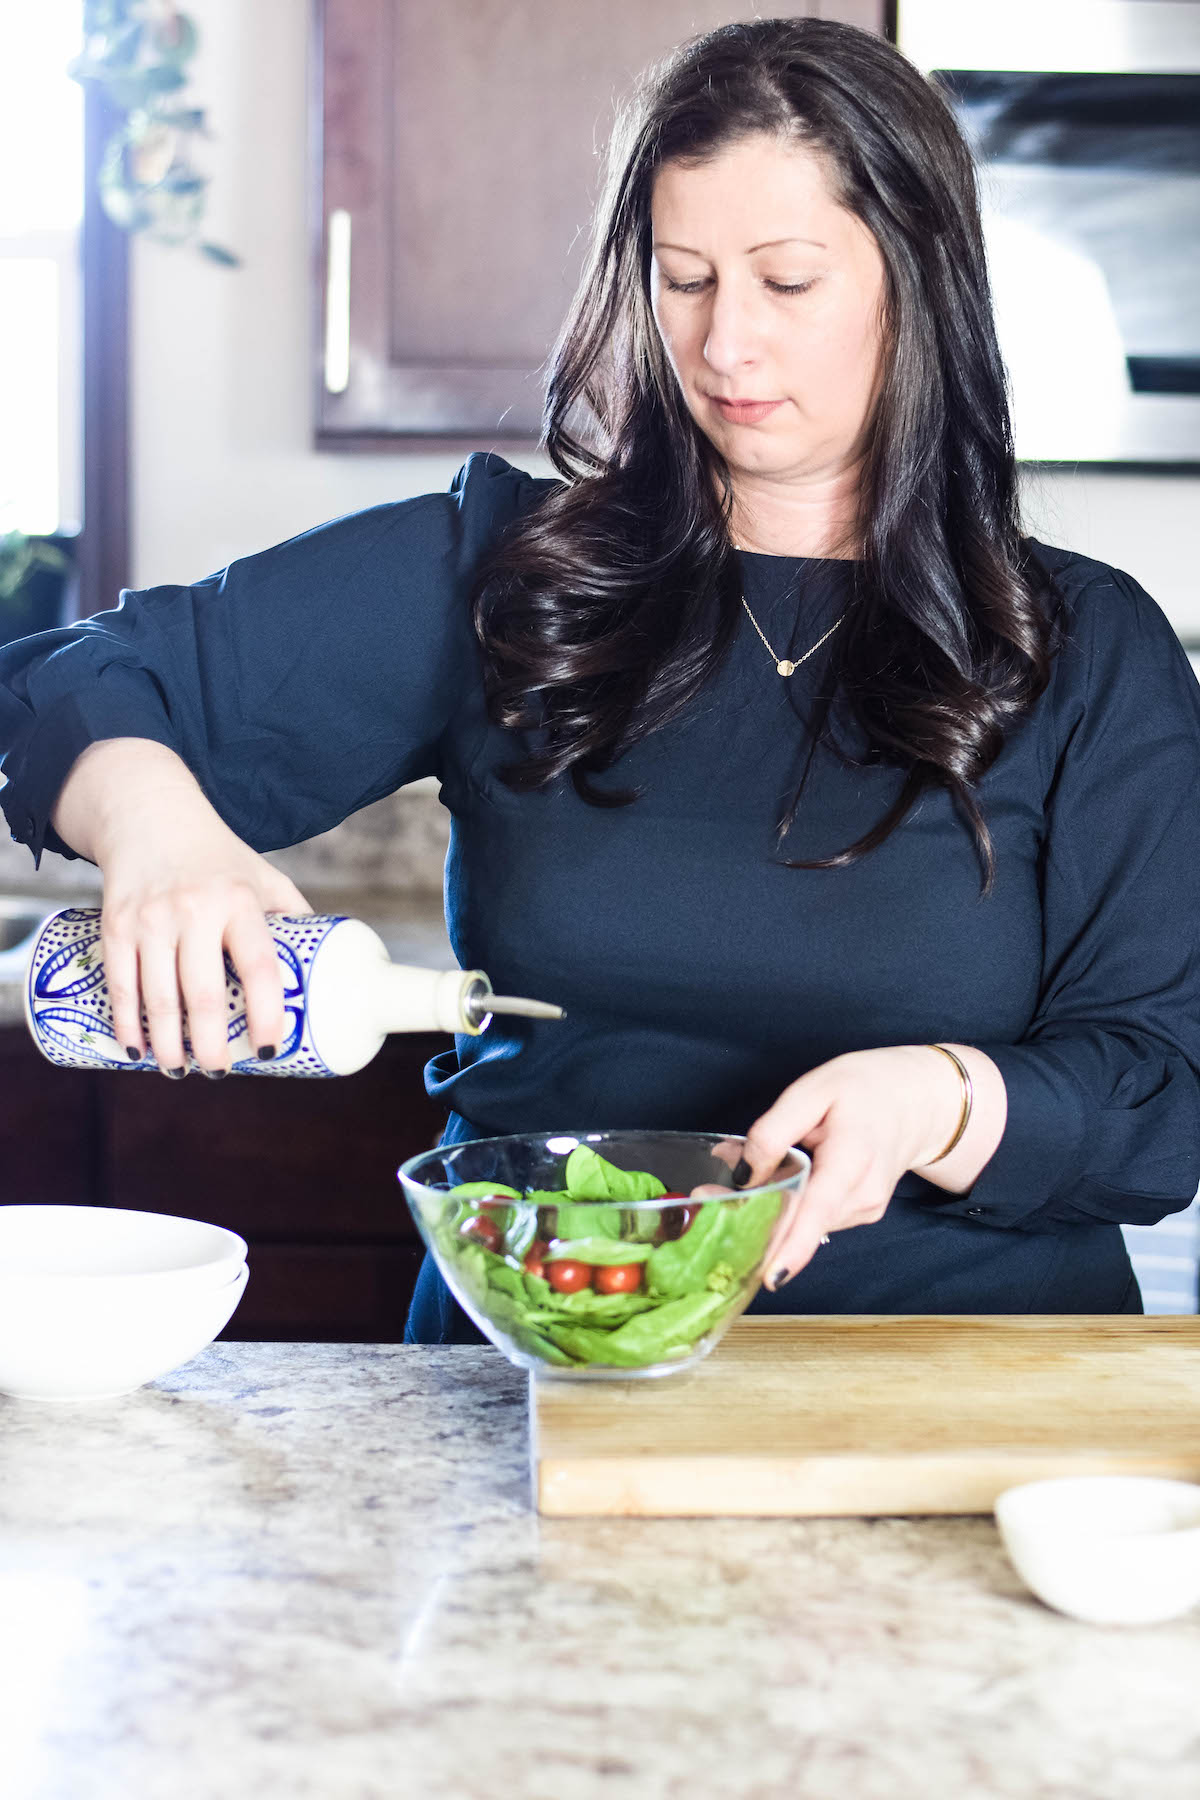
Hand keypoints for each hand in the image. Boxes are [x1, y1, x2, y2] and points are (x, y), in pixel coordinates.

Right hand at [97, 798, 312, 1077]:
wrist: (150, 814)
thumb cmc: (217, 856)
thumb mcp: (263, 876)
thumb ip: (292, 918)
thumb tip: (327, 969)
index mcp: (240, 901)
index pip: (258, 966)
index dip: (265, 1014)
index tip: (268, 1050)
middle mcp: (195, 910)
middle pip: (202, 995)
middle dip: (210, 1045)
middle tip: (218, 1072)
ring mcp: (152, 918)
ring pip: (158, 997)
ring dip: (167, 1044)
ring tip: (180, 1069)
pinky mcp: (117, 924)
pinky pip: (120, 984)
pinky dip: (126, 1023)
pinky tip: (135, 1049)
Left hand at [705, 1047, 966, 1288]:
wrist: (918, 1099)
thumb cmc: (865, 1087)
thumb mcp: (813, 1090)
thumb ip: (773, 1132)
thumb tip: (742, 1175)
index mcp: (852, 1158)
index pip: (819, 1210)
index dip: (792, 1245)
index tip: (770, 1276)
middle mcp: (862, 1195)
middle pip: (799, 1221)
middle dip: (752, 1218)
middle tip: (706, 1195)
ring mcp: (863, 1210)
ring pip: (804, 1222)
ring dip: (769, 1207)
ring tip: (743, 1172)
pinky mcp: (859, 1215)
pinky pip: (814, 1217)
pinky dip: (790, 1204)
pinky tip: (779, 1179)